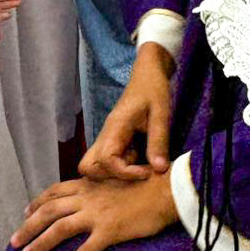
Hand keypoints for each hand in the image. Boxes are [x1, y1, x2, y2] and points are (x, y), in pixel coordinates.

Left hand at [11, 173, 177, 250]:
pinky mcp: (109, 231)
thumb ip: (101, 188)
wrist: (167, 189)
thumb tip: (95, 196)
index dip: (38, 202)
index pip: (56, 191)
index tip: (26, 211)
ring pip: (59, 229)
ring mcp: (97, 214)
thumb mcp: (118, 180)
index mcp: (89, 184)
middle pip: (49, 211)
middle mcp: (88, 198)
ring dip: (39, 244)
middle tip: (13, 241)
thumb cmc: (148, 184)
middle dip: (28, 226)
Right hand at [80, 42, 172, 181]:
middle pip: (88, 167)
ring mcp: (106, 138)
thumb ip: (159, 141)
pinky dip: (120, 167)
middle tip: (137, 170)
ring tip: (139, 164)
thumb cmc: (154, 89)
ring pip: (95, 165)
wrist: (148, 74)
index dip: (124, 172)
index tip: (146, 172)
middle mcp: (105, 135)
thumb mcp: (161, 113)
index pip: (106, 159)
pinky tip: (140, 160)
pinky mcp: (112, 140)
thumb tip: (159, 169)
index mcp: (115, 127)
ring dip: (116, 172)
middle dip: (111, 176)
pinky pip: (107, 161)